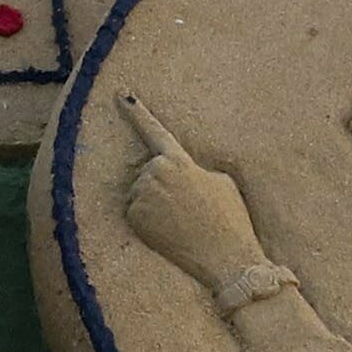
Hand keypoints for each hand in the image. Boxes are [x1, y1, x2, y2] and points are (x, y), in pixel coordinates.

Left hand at [113, 94, 269, 290]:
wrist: (227, 258)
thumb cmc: (229, 219)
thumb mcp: (221, 182)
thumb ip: (194, 170)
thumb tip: (180, 176)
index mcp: (178, 160)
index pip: (153, 130)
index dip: (136, 111)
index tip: (121, 93)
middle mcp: (155, 173)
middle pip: (149, 175)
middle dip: (162, 188)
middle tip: (188, 210)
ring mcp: (142, 196)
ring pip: (141, 195)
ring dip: (155, 206)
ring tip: (182, 223)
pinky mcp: (134, 218)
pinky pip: (136, 215)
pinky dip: (149, 224)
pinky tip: (170, 233)